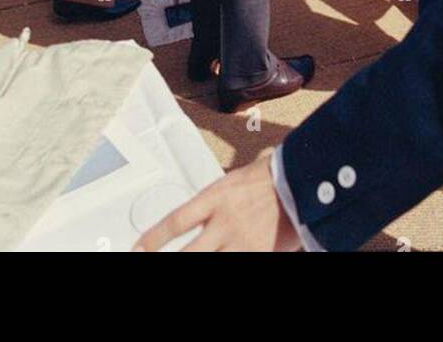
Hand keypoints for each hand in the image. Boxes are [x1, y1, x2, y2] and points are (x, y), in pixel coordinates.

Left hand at [134, 153, 300, 252]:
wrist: (305, 179)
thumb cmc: (271, 177)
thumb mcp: (235, 182)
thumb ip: (214, 205)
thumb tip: (196, 222)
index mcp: (215, 197)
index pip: (175, 221)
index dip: (152, 239)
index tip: (137, 249)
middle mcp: (224, 221)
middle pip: (188, 254)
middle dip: (170, 262)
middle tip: (153, 265)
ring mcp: (242, 241)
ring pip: (208, 263)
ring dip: (199, 263)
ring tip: (195, 261)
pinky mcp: (259, 254)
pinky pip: (238, 265)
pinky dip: (228, 265)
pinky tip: (224, 259)